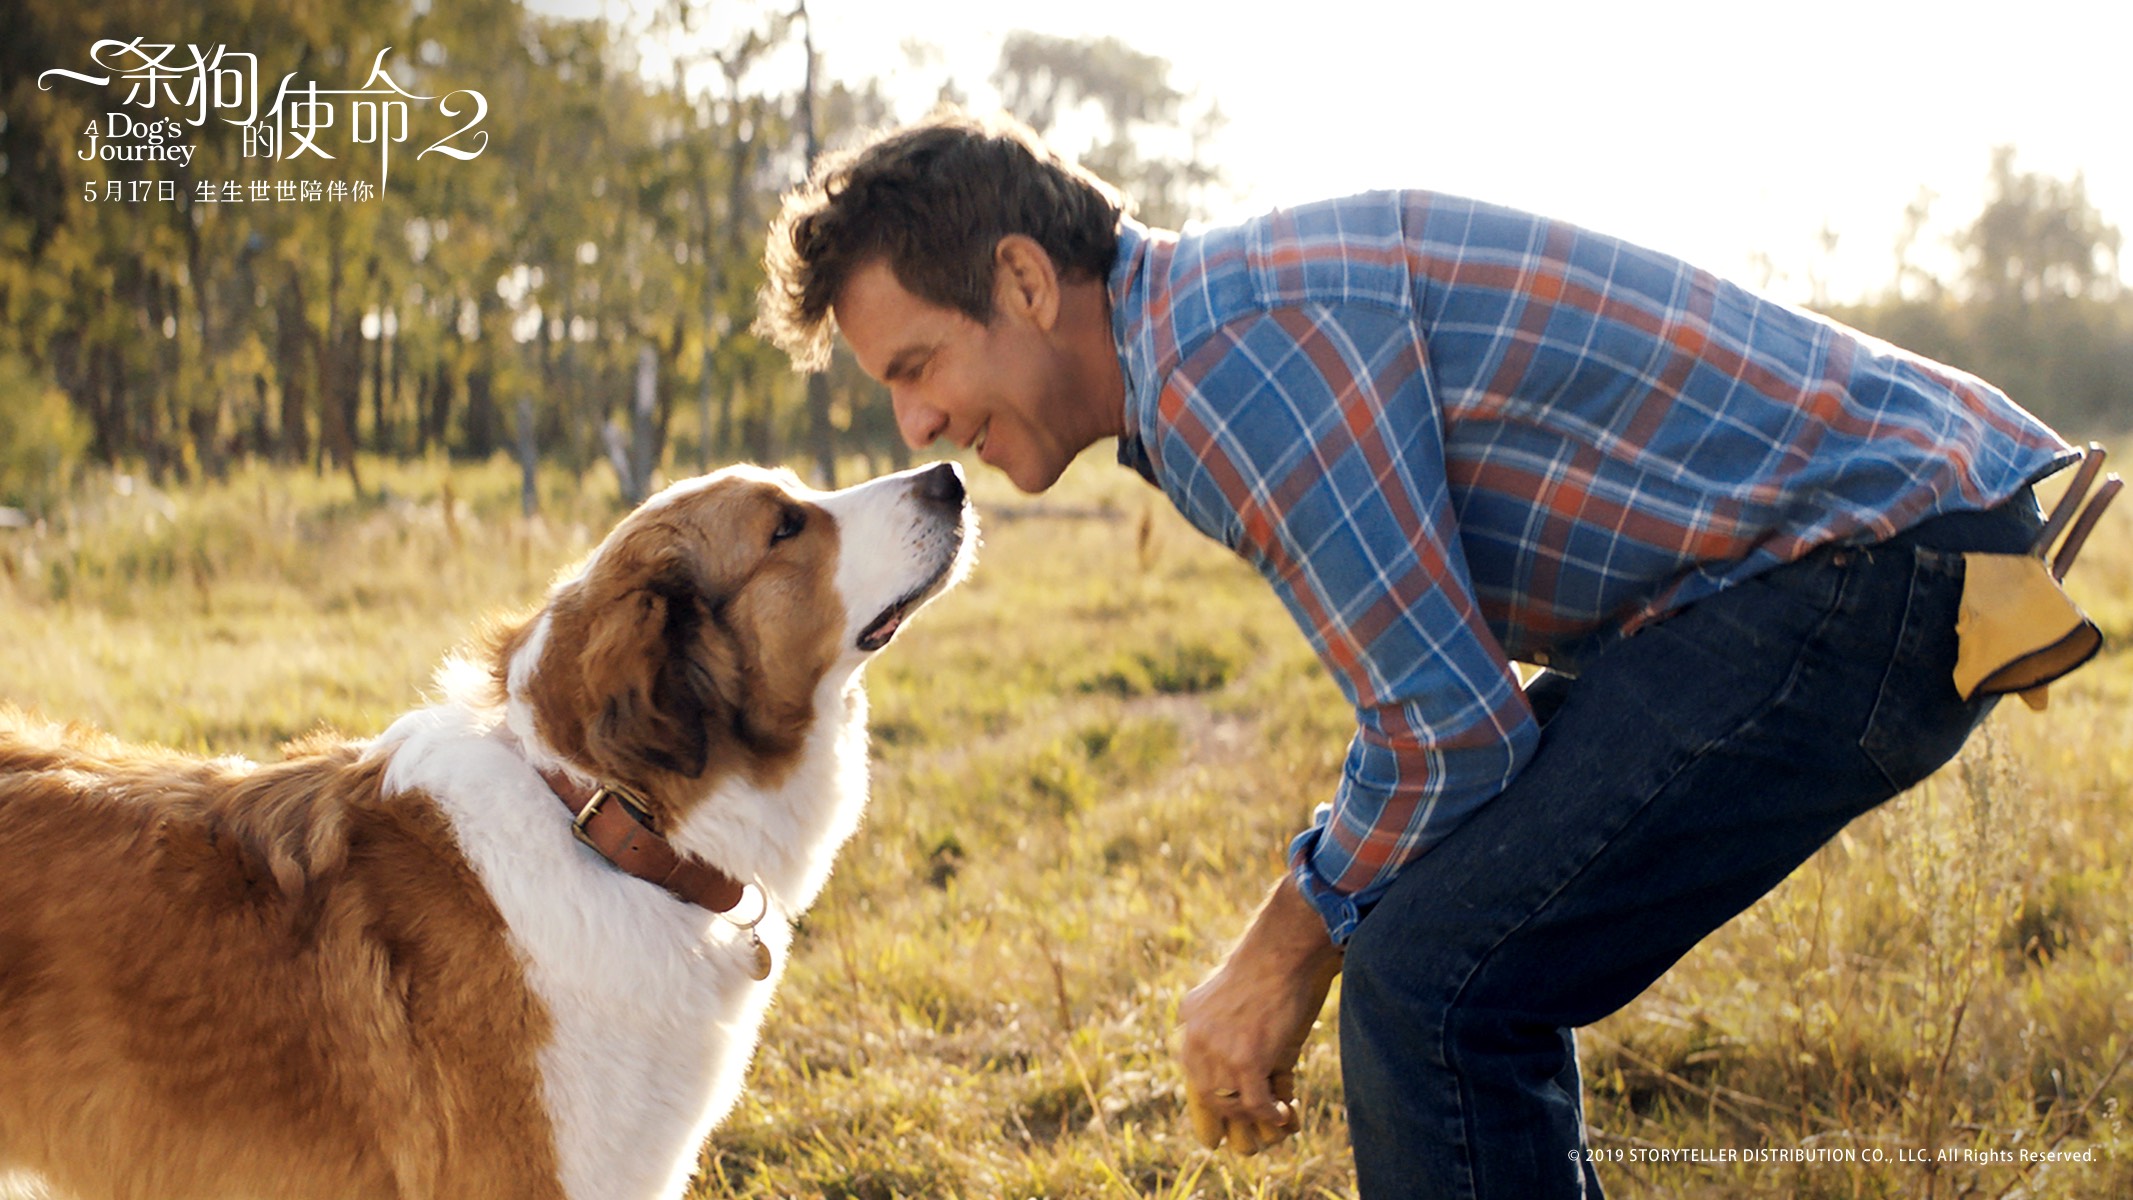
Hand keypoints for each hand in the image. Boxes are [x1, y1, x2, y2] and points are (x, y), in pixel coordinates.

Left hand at [1178, 875, 1342, 1153]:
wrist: (1283, 949)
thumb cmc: (1270, 965)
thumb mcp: (1233, 994)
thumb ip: (1226, 1024)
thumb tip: (1246, 1064)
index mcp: (1189, 1018)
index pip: (1193, 1070)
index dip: (1213, 1094)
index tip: (1227, 1111)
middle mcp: (1194, 1036)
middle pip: (1207, 1091)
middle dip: (1231, 1110)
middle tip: (1253, 1119)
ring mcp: (1217, 1050)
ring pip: (1230, 1101)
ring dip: (1252, 1115)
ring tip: (1274, 1115)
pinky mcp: (1245, 1059)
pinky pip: (1255, 1103)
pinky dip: (1270, 1114)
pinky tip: (1284, 1115)